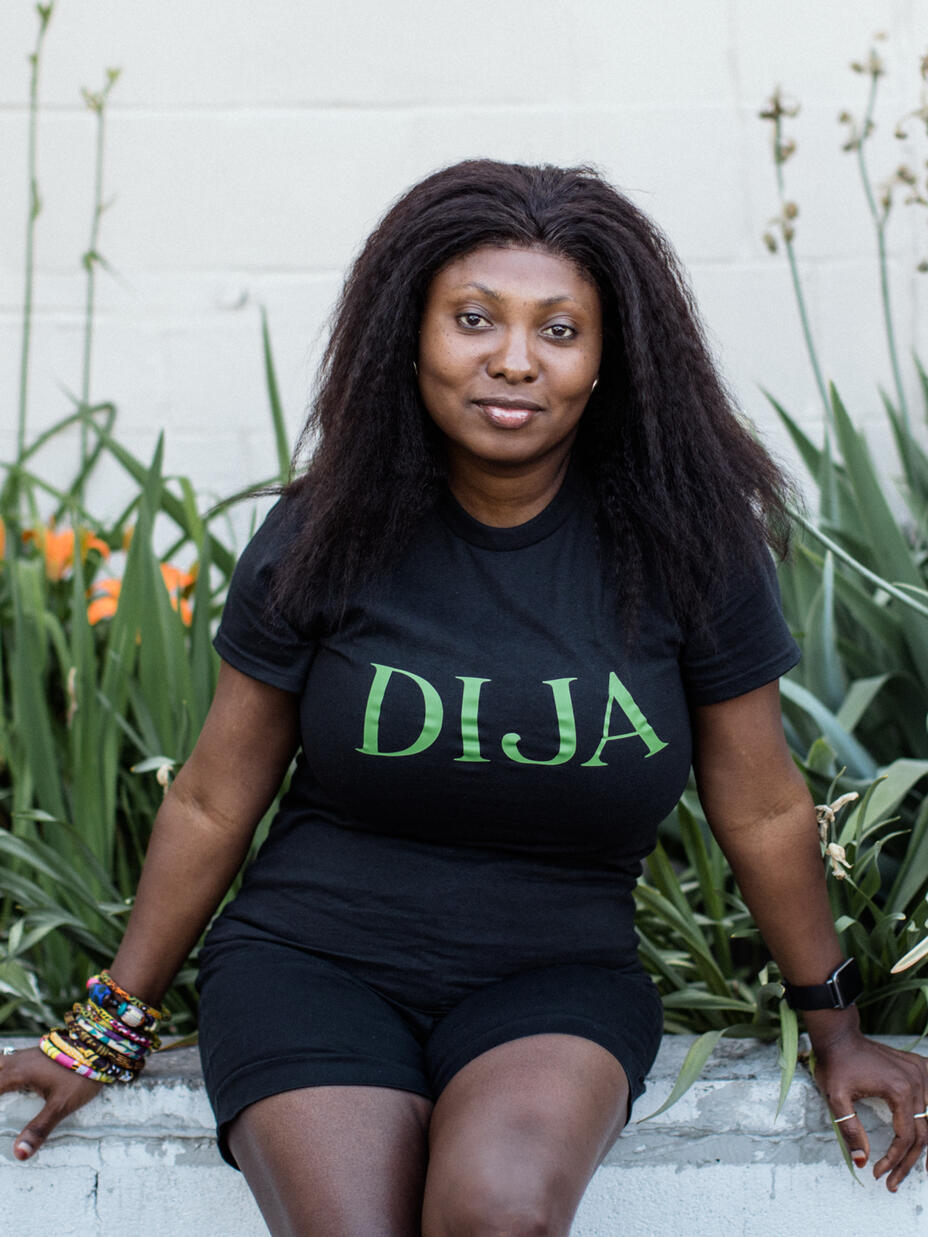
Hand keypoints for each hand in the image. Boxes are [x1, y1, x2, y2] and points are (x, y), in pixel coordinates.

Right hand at [0, 1047, 102, 1159]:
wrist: (102, 1043)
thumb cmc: (82, 1073)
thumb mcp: (62, 1105)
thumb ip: (39, 1129)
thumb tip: (18, 1155)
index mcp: (17, 1074)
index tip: (0, 1126)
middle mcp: (16, 1062)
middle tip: (0, 1109)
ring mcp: (24, 1055)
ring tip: (1, 1095)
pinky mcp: (33, 1054)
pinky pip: (5, 1062)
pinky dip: (0, 1072)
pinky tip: (4, 1080)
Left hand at [813, 1028, 927, 1190]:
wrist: (839, 1035)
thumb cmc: (835, 1064)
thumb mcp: (835, 1097)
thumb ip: (849, 1129)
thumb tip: (862, 1161)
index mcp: (899, 1091)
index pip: (905, 1138)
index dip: (893, 1161)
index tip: (877, 1174)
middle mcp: (917, 1082)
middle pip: (923, 1134)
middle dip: (908, 1162)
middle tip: (893, 1183)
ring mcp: (921, 1073)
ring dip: (925, 1146)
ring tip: (921, 1169)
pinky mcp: (919, 1067)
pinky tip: (927, 1129)